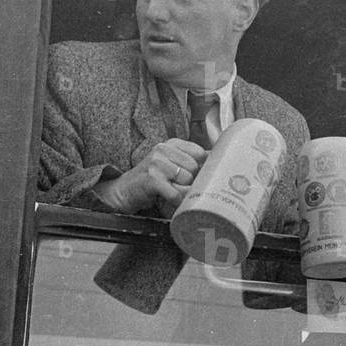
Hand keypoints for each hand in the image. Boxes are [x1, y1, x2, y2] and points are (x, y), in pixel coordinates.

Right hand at [92, 139, 207, 214]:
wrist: (123, 191)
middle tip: (179, 187)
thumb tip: (222, 162)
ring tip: (171, 192)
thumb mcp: (171, 165)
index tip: (200, 177)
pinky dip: (177, 201)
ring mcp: (157, 162)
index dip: (203, 168)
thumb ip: (192, 162)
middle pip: (196, 168)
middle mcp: (164, 149)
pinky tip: (171, 201)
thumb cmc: (152, 180)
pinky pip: (176, 193)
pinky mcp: (152, 178)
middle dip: (192, 182)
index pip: (201, 153)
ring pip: (188, 180)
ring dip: (182, 191)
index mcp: (172, 144)